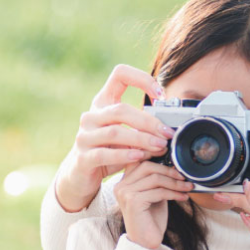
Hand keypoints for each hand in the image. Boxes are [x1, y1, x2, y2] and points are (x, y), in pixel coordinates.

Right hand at [52, 64, 173, 212]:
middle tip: (167, 133)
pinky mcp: (83, 157)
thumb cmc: (108, 150)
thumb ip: (142, 128)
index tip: (160, 94)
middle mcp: (91, 116)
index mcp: (102, 102)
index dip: (141, 78)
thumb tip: (168, 128)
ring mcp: (84, 136)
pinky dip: (125, 154)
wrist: (81, 175)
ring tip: (159, 146)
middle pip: (121, 110)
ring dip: (141, 139)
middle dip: (148, 121)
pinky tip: (139, 156)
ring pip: (115, 132)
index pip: (120, 75)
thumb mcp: (126, 135)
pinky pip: (105, 154)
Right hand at [114, 161, 192, 249]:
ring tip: (187, 188)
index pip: (137, 160)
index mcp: (124, 182)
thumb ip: (158, 180)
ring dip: (175, 183)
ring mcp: (125, 193)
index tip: (171, 154)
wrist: (146, 242)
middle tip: (184, 177)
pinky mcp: (133, 202)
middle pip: (147, 166)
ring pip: (155, 178)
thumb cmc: (151, 219)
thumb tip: (174, 165)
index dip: (153, 153)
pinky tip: (183, 197)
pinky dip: (174, 193)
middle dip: (169, 170)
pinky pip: (158, 191)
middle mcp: (121, 186)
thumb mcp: (155, 194)